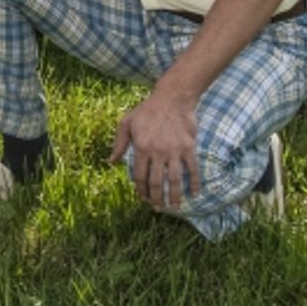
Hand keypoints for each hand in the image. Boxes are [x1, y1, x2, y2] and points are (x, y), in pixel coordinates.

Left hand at [108, 91, 200, 210]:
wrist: (172, 98)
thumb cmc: (147, 110)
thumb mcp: (127, 123)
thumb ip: (119, 143)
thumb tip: (111, 161)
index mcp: (141, 147)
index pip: (139, 176)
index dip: (141, 190)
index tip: (143, 198)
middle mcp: (157, 152)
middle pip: (157, 182)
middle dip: (156, 199)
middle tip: (157, 208)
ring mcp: (175, 151)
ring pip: (175, 180)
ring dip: (175, 196)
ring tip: (174, 207)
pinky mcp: (189, 147)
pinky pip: (193, 169)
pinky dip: (195, 183)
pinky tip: (195, 193)